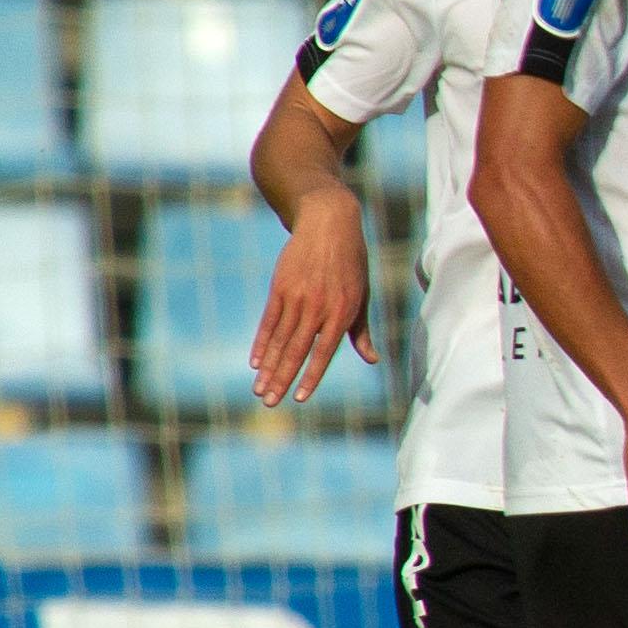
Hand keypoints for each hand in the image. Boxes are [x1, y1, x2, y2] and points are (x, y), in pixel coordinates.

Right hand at [247, 201, 376, 405]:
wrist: (328, 224)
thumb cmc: (351, 264)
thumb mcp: (362, 295)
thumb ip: (362, 331)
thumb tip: (372, 360)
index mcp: (342, 312)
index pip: (324, 352)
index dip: (311, 376)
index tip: (300, 398)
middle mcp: (318, 308)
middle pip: (296, 350)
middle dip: (282, 379)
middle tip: (269, 403)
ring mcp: (297, 297)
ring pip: (280, 339)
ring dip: (268, 367)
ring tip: (260, 389)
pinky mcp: (280, 288)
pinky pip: (268, 321)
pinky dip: (261, 342)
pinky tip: (255, 362)